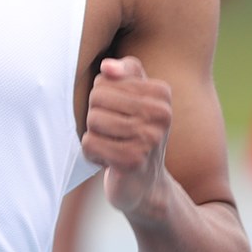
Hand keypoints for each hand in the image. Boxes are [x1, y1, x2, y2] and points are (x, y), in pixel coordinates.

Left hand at [82, 56, 173, 215]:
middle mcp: (160, 114)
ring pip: (92, 119)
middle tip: (112, 133)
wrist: (145, 184)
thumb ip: (125, 72)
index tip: (119, 115)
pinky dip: (92, 153)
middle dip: (96, 116)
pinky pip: (90, 143)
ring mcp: (149, 138)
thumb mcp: (134, 97)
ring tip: (111, 145)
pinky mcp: (132, 161)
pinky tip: (108, 161)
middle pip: (97, 97)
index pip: (105, 79)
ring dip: (94, 135)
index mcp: (161, 93)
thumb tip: (107, 67)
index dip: (101, 98)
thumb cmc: (134, 134)